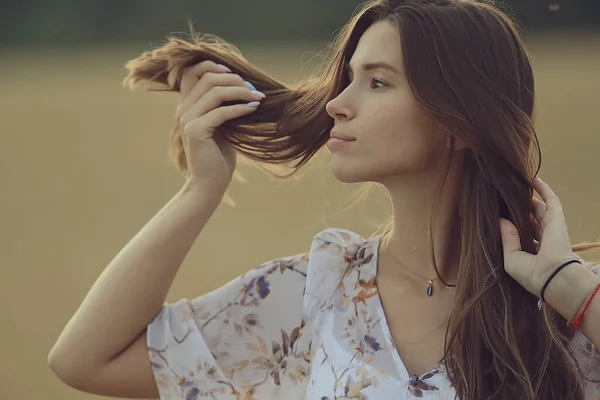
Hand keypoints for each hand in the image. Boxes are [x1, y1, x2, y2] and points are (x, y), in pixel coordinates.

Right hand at [175, 61, 265, 192]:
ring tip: (259, 98)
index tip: (235, 73)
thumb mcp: (222, 126)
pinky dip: (240, 108)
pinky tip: (253, 110)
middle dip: (234, 79)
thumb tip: (245, 88)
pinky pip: (221, 112)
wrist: (209, 184)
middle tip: (254, 89)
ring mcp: (187, 120)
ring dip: (241, 91)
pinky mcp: (195, 131)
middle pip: (207, 77)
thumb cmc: (218, 157)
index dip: (212, 66)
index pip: (191, 72)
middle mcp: (183, 110)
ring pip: (215, 91)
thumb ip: (224, 107)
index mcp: (186, 106)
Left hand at [499, 176, 579, 296]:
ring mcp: (550, 227)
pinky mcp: (556, 218)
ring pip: (538, 207)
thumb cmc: (531, 273)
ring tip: (514, 185)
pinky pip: (550, 199)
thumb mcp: (511, 257)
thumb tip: (500, 219)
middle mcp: (542, 239)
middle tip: (502, 197)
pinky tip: (532, 178)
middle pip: (528, 219)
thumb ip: (507, 237)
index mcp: (532, 252)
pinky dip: (542, 188)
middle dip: (517, 209)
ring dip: (528, 196)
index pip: (521, 234)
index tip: (497, 213)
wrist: (552, 275)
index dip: (510, 223)